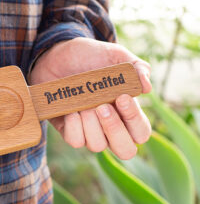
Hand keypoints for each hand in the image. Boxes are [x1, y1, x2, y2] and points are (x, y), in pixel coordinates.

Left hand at [29, 37, 151, 159]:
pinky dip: (74, 126)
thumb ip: (136, 67)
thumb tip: (146, 87)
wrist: (56, 53)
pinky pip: (75, 141)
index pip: (141, 132)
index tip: (122, 97)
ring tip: (83, 103)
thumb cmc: (90, 57)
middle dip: (115, 130)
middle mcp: (109, 126)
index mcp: (126, 111)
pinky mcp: (67, 129)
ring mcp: (88, 130)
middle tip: (102, 107)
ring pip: (97, 146)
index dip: (135, 120)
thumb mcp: (116, 56)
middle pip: (124, 150)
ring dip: (91, 124)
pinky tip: (71, 109)